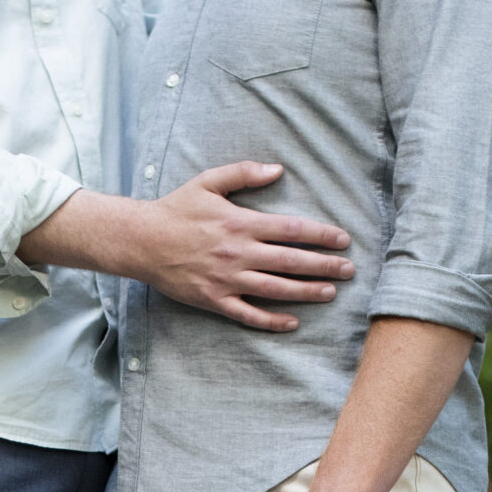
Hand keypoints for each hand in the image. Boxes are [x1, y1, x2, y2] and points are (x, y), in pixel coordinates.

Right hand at [135, 163, 353, 330]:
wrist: (142, 241)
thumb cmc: (176, 209)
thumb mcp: (209, 181)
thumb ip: (245, 173)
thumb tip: (278, 169)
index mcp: (241, 223)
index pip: (292, 229)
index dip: (321, 235)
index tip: (343, 240)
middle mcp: (239, 253)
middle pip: (291, 261)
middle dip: (324, 266)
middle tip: (349, 270)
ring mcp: (227, 279)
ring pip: (276, 289)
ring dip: (306, 291)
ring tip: (330, 292)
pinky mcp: (214, 300)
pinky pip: (248, 314)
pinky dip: (271, 320)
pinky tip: (292, 322)